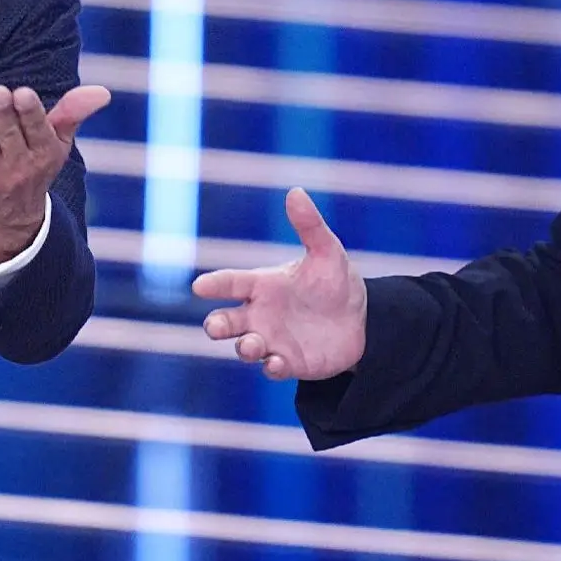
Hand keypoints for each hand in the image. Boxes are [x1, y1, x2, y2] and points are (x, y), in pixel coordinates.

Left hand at [0, 84, 110, 264]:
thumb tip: (102, 91)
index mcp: (43, 154)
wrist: (9, 223)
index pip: (37, 130)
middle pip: (9, 134)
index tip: (22, 93)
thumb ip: (73, 114)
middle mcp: (18, 166)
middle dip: (3, 112)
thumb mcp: (57, 146)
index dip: (30, 112)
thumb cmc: (33, 170)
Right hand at [192, 188, 366, 380]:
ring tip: (253, 343)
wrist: (360, 320)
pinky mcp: (288, 362)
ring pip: (244, 347)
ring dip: (244, 347)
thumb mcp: (327, 251)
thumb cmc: (334, 281)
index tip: (199, 286)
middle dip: (216, 325)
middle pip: (225, 321)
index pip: (231, 282)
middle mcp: (259, 314)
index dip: (215, 284)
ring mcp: (271, 340)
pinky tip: (276, 362)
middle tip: (216, 326)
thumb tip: (295, 192)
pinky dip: (270, 366)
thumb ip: (309, 226)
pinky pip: (271, 368)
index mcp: (262, 285)